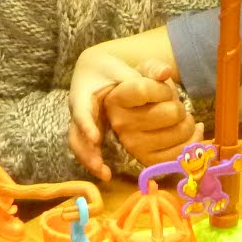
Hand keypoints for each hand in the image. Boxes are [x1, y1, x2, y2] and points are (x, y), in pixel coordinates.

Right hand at [66, 45, 148, 179]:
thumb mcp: (124, 67)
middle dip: (86, 151)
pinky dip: (95, 163)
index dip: (86, 125)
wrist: (93, 69)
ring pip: (78, 146)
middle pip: (75, 134)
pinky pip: (87, 150)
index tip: (96, 138)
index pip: (81, 110)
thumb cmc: (109, 70)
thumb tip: (166, 72)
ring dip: (89, 161)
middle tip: (99, 166)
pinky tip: (107, 174)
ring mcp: (81, 124)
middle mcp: (79, 111)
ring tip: (104, 174)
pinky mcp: (87, 134)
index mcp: (83, 93)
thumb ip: (145, 71)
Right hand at [105, 59, 196, 167]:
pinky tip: (192, 131)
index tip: (164, 90)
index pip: (145, 90)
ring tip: (179, 119)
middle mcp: (121, 124)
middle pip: (171, 113)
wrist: (134, 113)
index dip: (163, 88)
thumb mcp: (144, 72)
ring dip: (188, 123)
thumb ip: (154, 68)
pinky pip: (182, 153)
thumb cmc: (141, 88)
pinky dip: (194, 140)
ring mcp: (134, 145)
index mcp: (116, 99)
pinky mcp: (148, 160)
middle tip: (172, 106)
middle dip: (179, 106)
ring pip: (181, 132)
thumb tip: (165, 72)